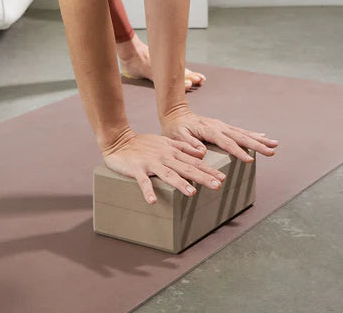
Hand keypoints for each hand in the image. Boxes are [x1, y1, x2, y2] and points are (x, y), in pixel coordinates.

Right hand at [100, 127, 226, 204]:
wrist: (119, 140)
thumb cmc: (144, 143)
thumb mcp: (166, 142)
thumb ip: (184, 147)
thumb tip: (202, 153)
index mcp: (172, 151)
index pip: (194, 161)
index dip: (209, 169)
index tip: (222, 177)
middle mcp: (165, 157)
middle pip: (186, 168)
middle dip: (202, 177)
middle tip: (218, 185)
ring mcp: (151, 163)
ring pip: (168, 174)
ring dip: (180, 183)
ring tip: (192, 193)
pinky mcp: (137, 169)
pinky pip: (143, 182)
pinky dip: (147, 191)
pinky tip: (152, 201)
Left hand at [160, 107, 278, 161]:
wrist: (175, 114)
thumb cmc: (174, 129)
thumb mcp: (177, 136)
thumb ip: (188, 143)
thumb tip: (201, 151)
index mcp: (208, 130)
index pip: (226, 142)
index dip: (238, 151)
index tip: (250, 159)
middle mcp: (218, 126)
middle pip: (240, 136)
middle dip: (257, 144)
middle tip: (272, 151)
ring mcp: (222, 126)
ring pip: (243, 133)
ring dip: (259, 140)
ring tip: (274, 144)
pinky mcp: (223, 127)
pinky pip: (240, 132)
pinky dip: (252, 135)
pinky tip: (262, 137)